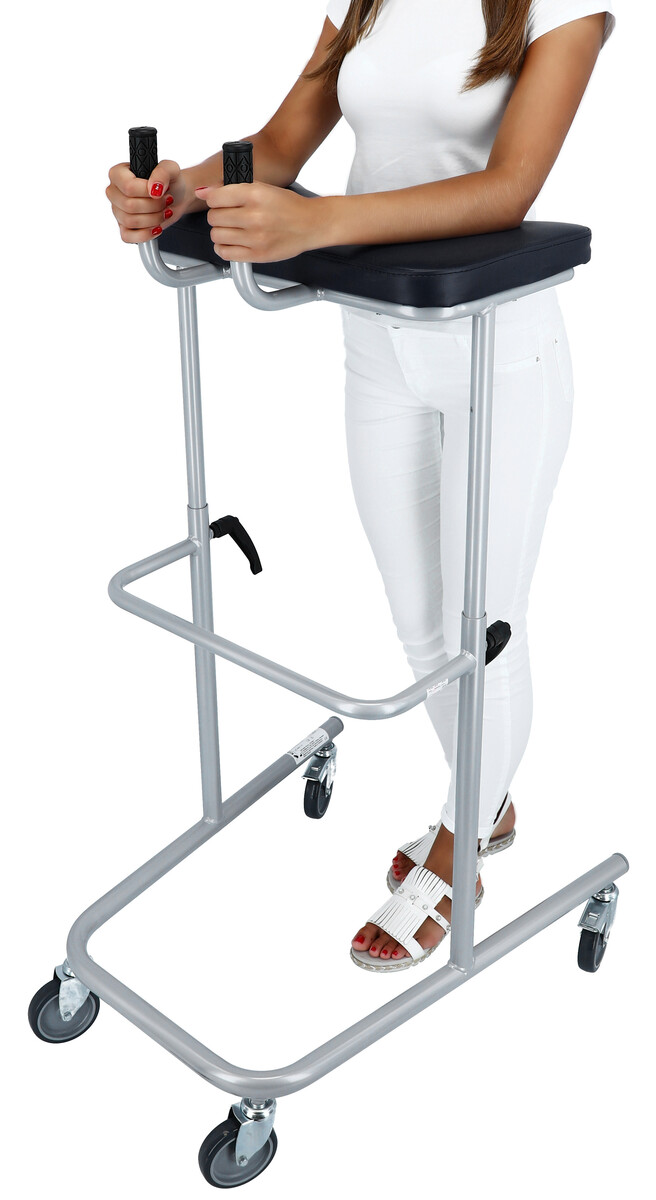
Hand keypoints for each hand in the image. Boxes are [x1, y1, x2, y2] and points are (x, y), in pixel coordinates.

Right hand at [106, 159, 186, 242]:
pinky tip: (157, 228)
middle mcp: (114, 192)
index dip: (147, 192)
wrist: (177, 197)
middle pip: (129, 206)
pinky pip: (127, 236)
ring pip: (130, 221)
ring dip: (154, 219)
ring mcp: (117, 211)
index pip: (128, 187)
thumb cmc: (170, 181)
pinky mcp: (124, 227)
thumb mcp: (171, 169)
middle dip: (154, 206)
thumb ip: (163, 172)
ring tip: (164, 212)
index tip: (160, 191)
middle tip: (166, 201)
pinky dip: (145, 234)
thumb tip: (153, 188)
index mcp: (118, 173)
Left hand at [194, 180, 330, 261]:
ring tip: (232, 229)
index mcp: (254, 194)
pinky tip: (233, 242)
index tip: (220, 202)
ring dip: (220, 232)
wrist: (310, 224)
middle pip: (214, 218)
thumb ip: (230, 189)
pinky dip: (224, 247)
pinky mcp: (258, 254)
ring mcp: (256, 238)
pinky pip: (226, 253)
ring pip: (217, 235)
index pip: (215, 198)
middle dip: (218, 216)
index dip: (214, 199)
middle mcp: (254, 216)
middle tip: (229, 216)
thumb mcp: (261, 188)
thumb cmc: (287, 205)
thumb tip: (202, 192)